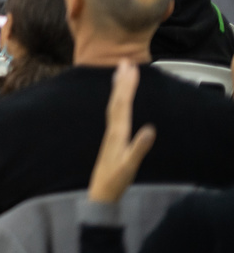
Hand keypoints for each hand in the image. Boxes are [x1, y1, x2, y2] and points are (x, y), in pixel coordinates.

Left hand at [87, 61, 155, 203]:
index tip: (131, 69)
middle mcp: (112, 128)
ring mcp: (111, 132)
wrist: (101, 191)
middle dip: (123, 81)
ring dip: (119, 87)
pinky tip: (119, 98)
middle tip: (126, 61)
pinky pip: (114, 112)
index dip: (127, 86)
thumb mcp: (129, 165)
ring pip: (114, 104)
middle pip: (117, 100)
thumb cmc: (116, 179)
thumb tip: (150, 129)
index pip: (122, 104)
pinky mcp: (112, 136)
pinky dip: (118, 100)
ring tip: (121, 72)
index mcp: (117, 132)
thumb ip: (138, 148)